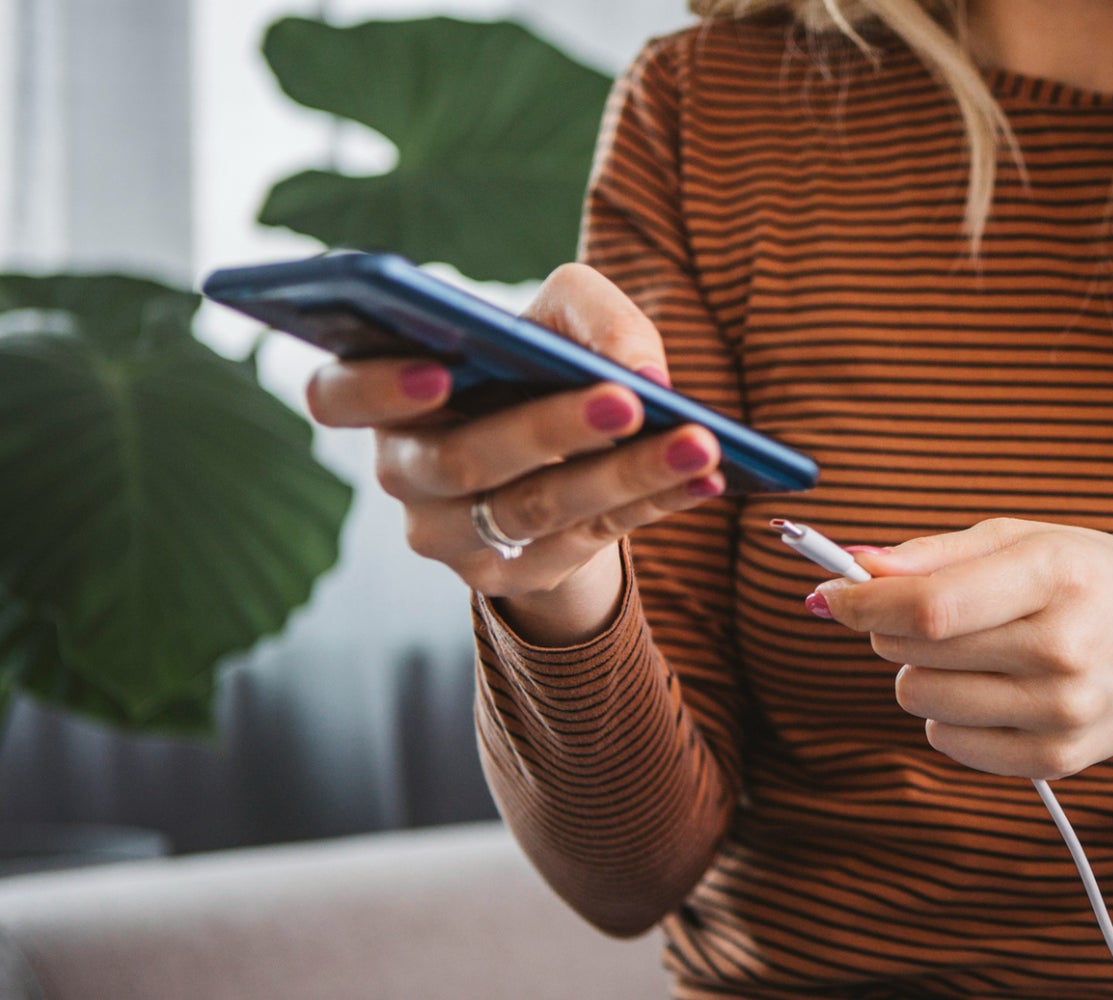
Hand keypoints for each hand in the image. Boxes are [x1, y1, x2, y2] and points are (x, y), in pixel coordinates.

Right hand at [303, 263, 723, 644]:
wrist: (561, 457)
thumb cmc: (540, 367)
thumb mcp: (560, 318)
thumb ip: (589, 315)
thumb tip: (642, 369)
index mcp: (386, 395)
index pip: (336, 394)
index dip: (378, 387)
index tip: (441, 372)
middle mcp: (404, 471)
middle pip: (461, 460)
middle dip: (550, 430)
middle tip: (625, 402)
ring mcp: (450, 535)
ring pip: (533, 509)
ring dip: (624, 474)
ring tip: (698, 442)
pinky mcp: (511, 576)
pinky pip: (586, 539)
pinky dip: (652, 504)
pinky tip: (707, 478)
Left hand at [814, 518, 1112, 778]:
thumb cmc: (1097, 582)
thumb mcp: (1030, 540)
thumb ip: (937, 553)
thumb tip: (855, 565)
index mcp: (1059, 576)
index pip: (930, 606)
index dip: (862, 601)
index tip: (831, 593)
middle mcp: (1066, 647)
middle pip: (916, 652)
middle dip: (892, 628)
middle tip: (931, 613)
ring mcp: (1063, 710)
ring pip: (921, 700)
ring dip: (921, 672)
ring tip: (972, 652)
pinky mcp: (1056, 758)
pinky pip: (948, 742)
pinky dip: (948, 716)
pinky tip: (991, 690)